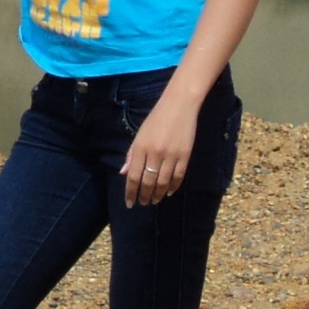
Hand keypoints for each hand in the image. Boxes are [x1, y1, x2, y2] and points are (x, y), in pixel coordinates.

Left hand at [121, 92, 200, 206]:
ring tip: (154, 201)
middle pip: (148, 182)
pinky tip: (168, 192)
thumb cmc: (156, 119)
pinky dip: (173, 187)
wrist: (179, 105)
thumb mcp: (139, 135)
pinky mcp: (185, 155)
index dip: (130, 192)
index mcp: (140, 147)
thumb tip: (123, 173)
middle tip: (143, 203)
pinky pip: (178, 177)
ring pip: (163, 182)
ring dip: (158, 194)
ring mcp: (171, 155)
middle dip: (144, 196)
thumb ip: (132, 155)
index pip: (133, 176)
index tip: (130, 203)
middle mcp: (154, 153)